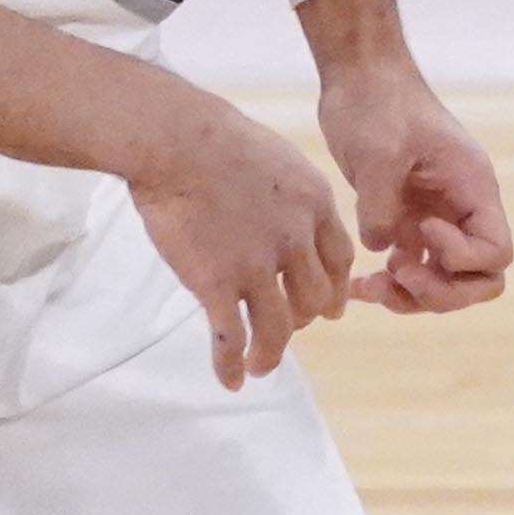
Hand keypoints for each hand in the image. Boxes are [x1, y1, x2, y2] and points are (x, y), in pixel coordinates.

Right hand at [125, 90, 357, 386]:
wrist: (174, 139)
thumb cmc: (214, 136)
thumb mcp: (277, 156)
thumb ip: (289, 193)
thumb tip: (283, 210)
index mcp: (315, 205)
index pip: (339, 261)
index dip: (334, 289)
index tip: (329, 308)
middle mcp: (296, 240)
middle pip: (314, 297)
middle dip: (304, 319)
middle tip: (289, 330)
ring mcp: (258, 266)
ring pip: (279, 327)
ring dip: (272, 353)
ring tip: (261, 366)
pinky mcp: (218, 283)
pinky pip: (232, 336)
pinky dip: (231, 363)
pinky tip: (230, 378)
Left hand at [317, 62, 513, 317]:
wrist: (359, 76)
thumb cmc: (378, 103)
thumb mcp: (378, 154)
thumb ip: (382, 208)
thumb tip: (381, 248)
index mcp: (474, 189)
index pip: (495, 253)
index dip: (461, 259)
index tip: (423, 232)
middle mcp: (462, 211)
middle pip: (479, 279)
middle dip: (442, 293)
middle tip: (398, 279)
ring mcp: (437, 219)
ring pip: (444, 281)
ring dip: (412, 296)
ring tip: (369, 288)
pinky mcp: (407, 221)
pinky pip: (412, 268)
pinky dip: (389, 283)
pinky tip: (356, 284)